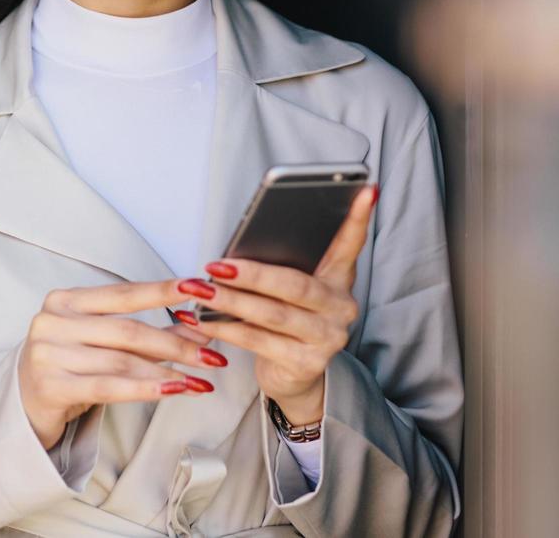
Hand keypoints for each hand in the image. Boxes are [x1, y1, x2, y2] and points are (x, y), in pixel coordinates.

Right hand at [18, 279, 226, 449]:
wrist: (23, 401)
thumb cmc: (66, 364)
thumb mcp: (95, 341)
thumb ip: (137, 333)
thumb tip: (194, 330)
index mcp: (64, 300)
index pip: (122, 294)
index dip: (161, 292)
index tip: (196, 289)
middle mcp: (52, 322)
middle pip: (127, 330)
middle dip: (175, 343)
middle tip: (212, 354)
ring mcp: (48, 354)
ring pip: (122, 361)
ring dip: (167, 371)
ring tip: (199, 380)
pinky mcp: (51, 386)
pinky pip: (108, 387)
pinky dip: (145, 389)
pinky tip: (173, 390)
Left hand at [183, 183, 378, 424]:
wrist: (293, 375)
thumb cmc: (284, 320)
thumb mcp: (287, 291)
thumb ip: (278, 268)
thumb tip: (236, 249)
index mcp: (337, 279)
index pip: (349, 244)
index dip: (357, 218)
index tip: (365, 189)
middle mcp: (340, 307)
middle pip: (294, 284)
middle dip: (250, 274)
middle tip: (214, 265)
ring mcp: (328, 337)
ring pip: (272, 314)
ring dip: (230, 301)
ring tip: (198, 291)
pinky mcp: (307, 362)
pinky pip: (259, 341)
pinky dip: (227, 329)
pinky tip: (203, 320)